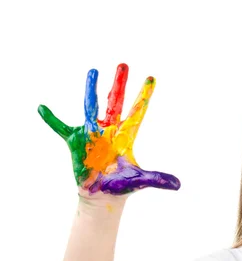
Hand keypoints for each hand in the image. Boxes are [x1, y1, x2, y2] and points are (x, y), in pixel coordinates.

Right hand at [38, 63, 180, 196]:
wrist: (101, 196)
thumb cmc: (121, 187)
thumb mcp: (139, 181)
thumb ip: (157, 179)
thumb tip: (179, 186)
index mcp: (126, 137)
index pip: (137, 112)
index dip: (144, 96)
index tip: (152, 77)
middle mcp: (109, 131)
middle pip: (116, 103)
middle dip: (120, 85)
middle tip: (124, 64)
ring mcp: (92, 134)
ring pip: (91, 107)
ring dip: (92, 89)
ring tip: (94, 70)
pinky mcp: (75, 142)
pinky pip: (60, 128)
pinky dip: (51, 119)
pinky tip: (42, 108)